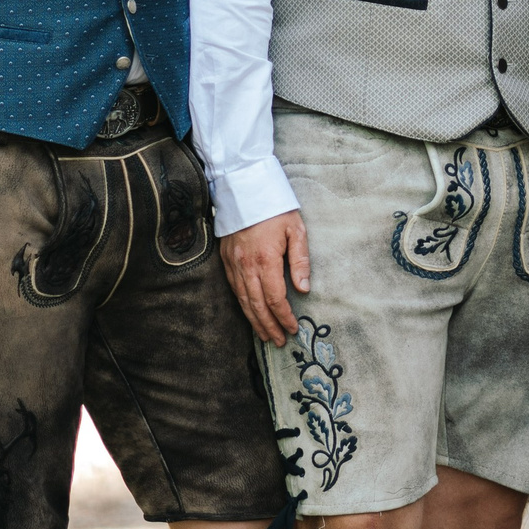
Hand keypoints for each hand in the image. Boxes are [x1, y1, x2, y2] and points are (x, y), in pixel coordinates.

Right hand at [224, 211, 310, 344]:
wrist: (243, 187)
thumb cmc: (275, 207)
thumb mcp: (296, 229)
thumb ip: (300, 260)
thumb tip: (303, 288)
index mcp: (265, 259)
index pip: (275, 298)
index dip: (284, 316)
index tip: (293, 328)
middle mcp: (245, 265)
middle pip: (257, 305)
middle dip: (268, 326)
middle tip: (279, 341)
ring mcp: (232, 263)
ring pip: (243, 300)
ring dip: (254, 320)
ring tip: (265, 336)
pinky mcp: (225, 259)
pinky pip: (234, 289)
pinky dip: (243, 305)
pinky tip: (251, 313)